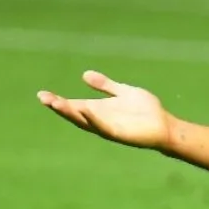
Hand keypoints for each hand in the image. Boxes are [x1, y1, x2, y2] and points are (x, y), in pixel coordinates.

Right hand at [38, 71, 174, 149]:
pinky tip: (86, 109)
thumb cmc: (146, 110)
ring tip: (56, 103)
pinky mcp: (119, 133)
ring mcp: (108, 127)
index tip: (43, 94)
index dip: (59, 101)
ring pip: (85, 121)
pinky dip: (94, 118)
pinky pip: (103, 127)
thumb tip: (84, 74)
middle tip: (43, 98)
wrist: (165, 125)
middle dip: (59, 107)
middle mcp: (100, 120)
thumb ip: (105, 85)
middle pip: (75, 114)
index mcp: (99, 110)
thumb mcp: (122, 92)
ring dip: (71, 113)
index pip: (74, 105)